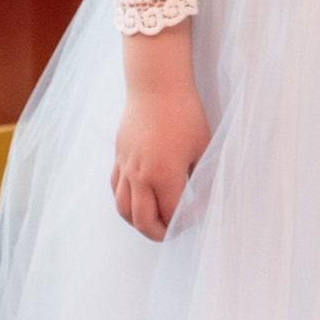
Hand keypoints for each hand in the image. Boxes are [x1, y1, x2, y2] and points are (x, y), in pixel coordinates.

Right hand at [112, 21, 209, 240]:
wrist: (156, 85)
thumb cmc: (185, 114)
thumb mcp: (203, 147)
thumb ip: (202, 178)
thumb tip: (201, 200)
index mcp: (164, 176)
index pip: (172, 215)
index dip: (185, 222)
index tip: (197, 217)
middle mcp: (140, 176)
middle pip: (142, 221)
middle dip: (159, 233)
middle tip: (174, 231)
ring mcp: (125, 167)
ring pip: (123, 208)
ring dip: (138, 222)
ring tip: (154, 222)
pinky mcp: (118, 157)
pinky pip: (116, 189)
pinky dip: (125, 202)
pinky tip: (139, 200)